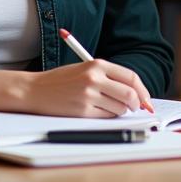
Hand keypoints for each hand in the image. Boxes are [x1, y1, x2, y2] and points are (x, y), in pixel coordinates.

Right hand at [24, 59, 152, 117]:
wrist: (34, 90)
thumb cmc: (61, 80)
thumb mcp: (85, 69)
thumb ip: (108, 77)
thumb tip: (134, 92)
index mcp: (97, 64)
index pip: (131, 77)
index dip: (142, 90)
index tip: (146, 98)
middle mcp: (94, 78)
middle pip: (129, 94)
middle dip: (137, 104)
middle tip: (136, 107)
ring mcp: (88, 95)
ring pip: (119, 108)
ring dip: (120, 111)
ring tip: (110, 107)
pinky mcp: (82, 111)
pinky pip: (106, 117)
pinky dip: (108, 117)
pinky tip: (99, 112)